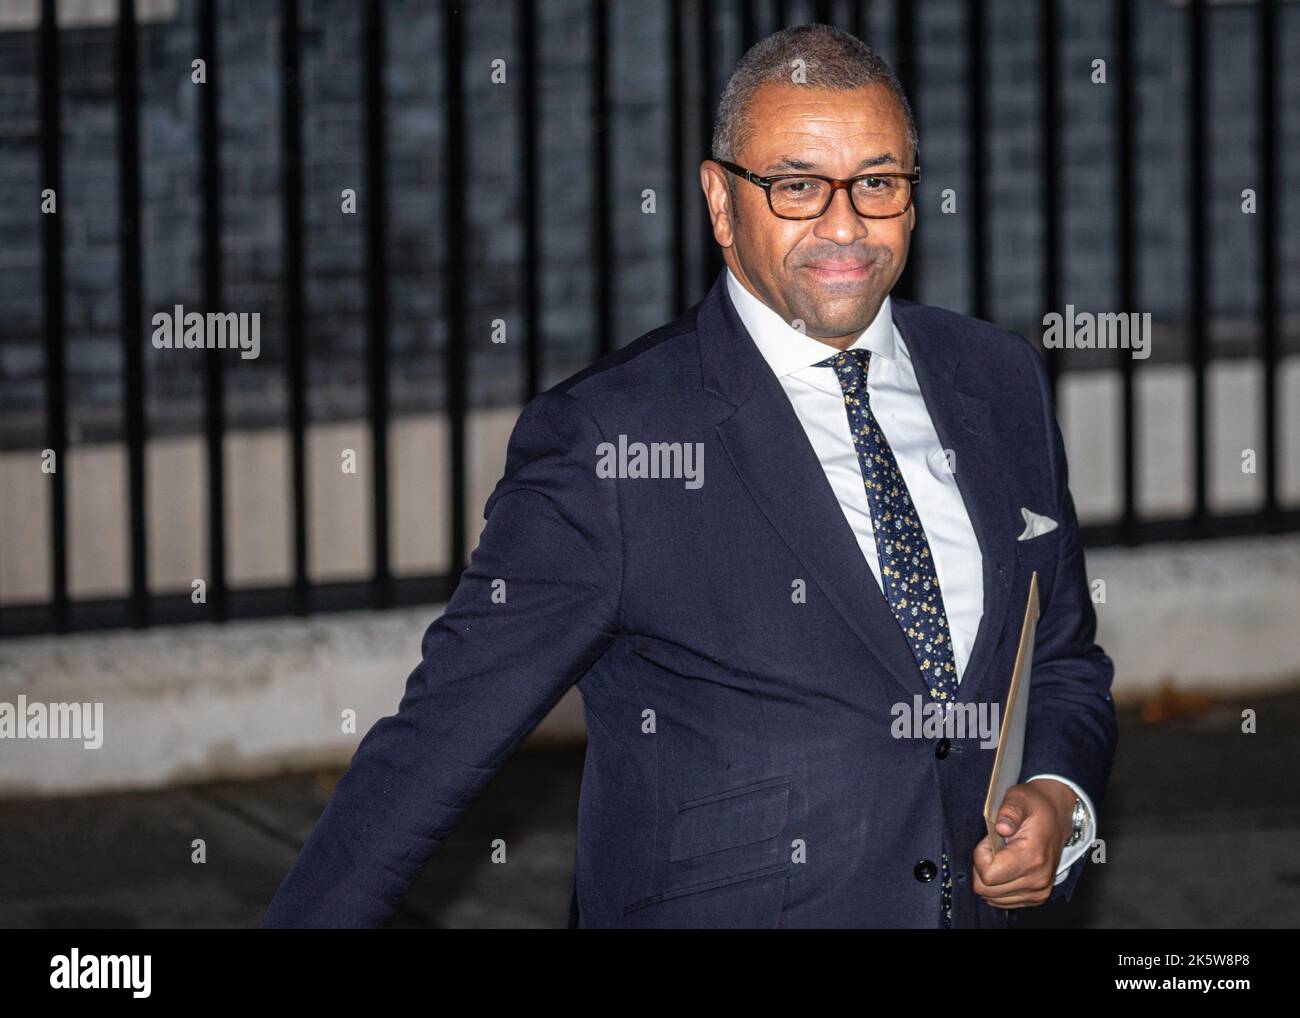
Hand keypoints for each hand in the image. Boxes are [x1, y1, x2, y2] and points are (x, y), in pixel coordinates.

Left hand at [971, 778, 1074, 908]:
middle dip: (982, 867)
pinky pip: (1002, 901)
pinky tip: (1006, 867)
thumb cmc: (1035, 807)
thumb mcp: (1019, 799)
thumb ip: (1009, 812)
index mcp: (1032, 857)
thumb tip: (1002, 827)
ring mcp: (1038, 891)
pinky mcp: (1036, 897)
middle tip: (994, 848)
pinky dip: (997, 886)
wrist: (1057, 816)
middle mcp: (1037, 880)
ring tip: (1002, 856)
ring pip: (992, 897)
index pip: (988, 875)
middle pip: (986, 889)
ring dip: (989, 877)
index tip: (990, 841)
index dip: (981, 856)